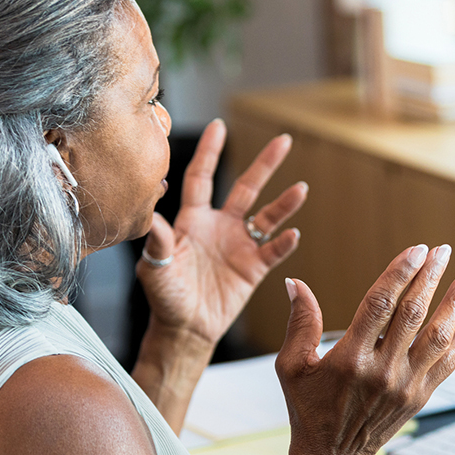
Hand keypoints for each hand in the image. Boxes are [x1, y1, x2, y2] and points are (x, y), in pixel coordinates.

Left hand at [136, 119, 306, 346]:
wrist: (184, 328)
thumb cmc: (164, 296)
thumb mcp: (154, 266)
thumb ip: (158, 240)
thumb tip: (153, 215)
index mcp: (193, 219)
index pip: (202, 177)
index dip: (210, 152)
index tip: (219, 126)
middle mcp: (220, 226)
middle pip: (246, 187)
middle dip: (265, 164)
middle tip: (284, 140)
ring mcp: (239, 245)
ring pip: (267, 216)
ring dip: (285, 203)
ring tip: (301, 188)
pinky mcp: (253, 268)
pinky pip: (273, 250)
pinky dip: (284, 242)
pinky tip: (293, 233)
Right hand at [274, 245, 454, 454]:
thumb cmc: (309, 408)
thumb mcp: (292, 366)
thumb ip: (299, 322)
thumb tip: (295, 283)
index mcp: (350, 358)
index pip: (380, 304)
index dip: (400, 273)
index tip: (416, 250)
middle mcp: (382, 371)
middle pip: (413, 314)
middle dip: (430, 278)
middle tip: (443, 251)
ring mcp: (405, 386)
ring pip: (438, 337)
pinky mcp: (419, 397)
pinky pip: (447, 363)